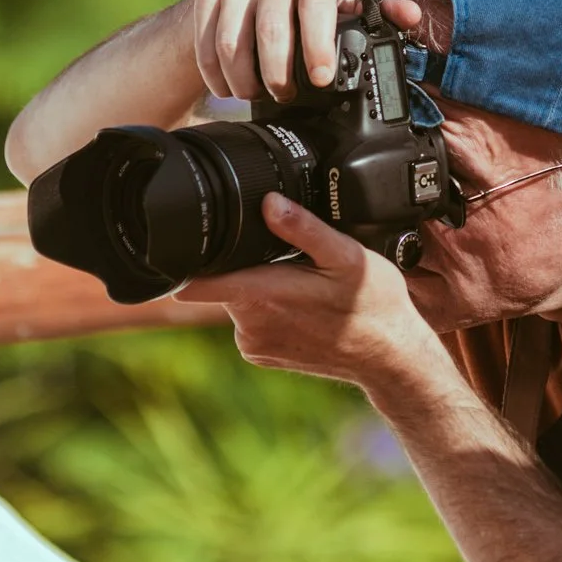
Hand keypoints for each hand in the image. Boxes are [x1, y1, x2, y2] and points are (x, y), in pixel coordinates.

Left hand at [171, 193, 455, 395]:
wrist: (389, 358)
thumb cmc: (373, 305)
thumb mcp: (347, 256)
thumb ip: (305, 229)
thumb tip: (269, 202)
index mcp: (264, 294)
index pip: (198, 280)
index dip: (180, 260)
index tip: (172, 245)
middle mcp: (250, 323)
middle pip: (225, 279)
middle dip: (246, 264)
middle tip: (290, 263)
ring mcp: (254, 343)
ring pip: (238, 298)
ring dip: (259, 287)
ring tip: (302, 287)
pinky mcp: (260, 354)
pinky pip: (250, 320)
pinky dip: (267, 310)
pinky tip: (301, 309)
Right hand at [188, 0, 423, 102]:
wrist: (248, 7)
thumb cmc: (306, 22)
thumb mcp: (342, 22)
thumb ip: (378, 21)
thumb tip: (411, 15)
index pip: (319, 1)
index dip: (318, 42)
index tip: (321, 79)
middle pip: (272, 24)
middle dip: (279, 71)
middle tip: (283, 97)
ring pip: (233, 37)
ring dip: (243, 78)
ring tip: (254, 96)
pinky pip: (206, 41)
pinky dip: (216, 74)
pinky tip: (228, 89)